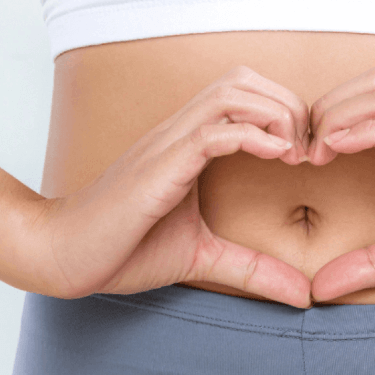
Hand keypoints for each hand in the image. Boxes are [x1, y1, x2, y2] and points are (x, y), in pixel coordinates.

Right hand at [31, 66, 312, 307]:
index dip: (285, 112)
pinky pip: (210, 132)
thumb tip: (302, 294)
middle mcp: (179, 133)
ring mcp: (167, 144)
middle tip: (309, 149)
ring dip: (274, 114)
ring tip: (294, 152)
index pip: (245, 95)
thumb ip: (253, 268)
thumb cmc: (125, 249)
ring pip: (230, 94)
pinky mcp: (159, 165)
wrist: (66, 256)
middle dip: (288, 104)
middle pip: (243, 80)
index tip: (308, 152)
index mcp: (189, 143)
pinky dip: (250, 135)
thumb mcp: (203, 256)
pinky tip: (277, 156)